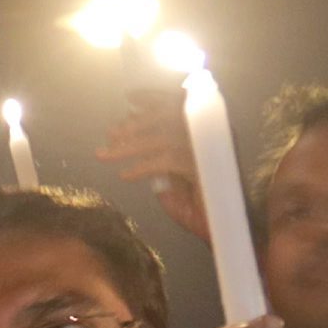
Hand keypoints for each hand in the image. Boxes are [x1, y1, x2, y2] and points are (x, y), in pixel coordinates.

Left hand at [88, 88, 209, 240]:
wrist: (221, 230)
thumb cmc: (198, 204)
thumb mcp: (170, 177)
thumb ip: (157, 156)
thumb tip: (131, 139)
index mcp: (208, 131)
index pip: (183, 103)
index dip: (157, 97)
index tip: (131, 98)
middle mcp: (214, 135)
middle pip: (171, 115)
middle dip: (137, 122)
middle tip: (112, 132)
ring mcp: (213, 151)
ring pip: (166, 138)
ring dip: (132, 145)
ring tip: (107, 154)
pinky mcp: (207, 169)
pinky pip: (169, 161)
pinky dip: (144, 166)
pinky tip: (126, 174)